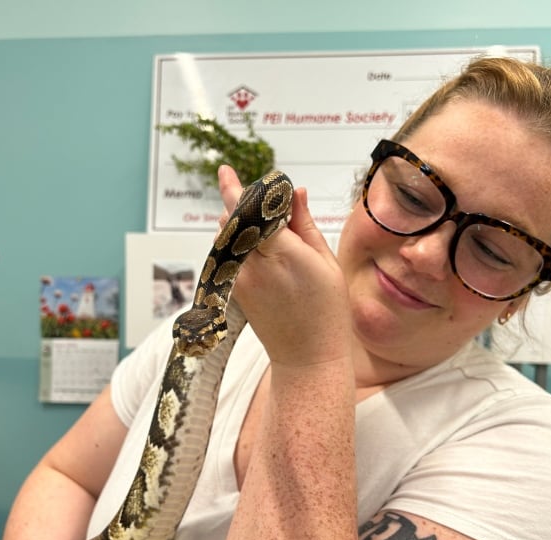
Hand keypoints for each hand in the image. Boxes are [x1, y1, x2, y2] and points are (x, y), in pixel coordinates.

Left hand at [217, 165, 351, 366]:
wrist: (307, 358)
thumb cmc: (326, 312)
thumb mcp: (325, 262)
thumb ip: (304, 224)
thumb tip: (295, 192)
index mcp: (280, 253)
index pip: (249, 211)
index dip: (234, 188)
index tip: (224, 170)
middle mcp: (252, 266)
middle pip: (233, 221)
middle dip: (244, 206)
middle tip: (269, 206)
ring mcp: (239, 280)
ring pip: (227, 238)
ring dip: (241, 226)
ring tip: (270, 235)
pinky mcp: (234, 291)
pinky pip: (229, 257)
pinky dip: (240, 246)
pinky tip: (263, 253)